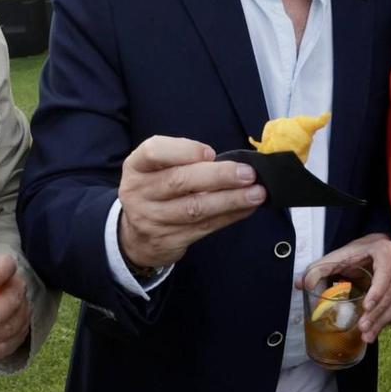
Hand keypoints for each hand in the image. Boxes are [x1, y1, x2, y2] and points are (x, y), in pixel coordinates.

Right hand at [116, 135, 265, 268]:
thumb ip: (182, 161)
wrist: (134, 237)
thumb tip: (229, 162)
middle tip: (247, 173)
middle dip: (218, 176)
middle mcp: (139, 193)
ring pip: (195, 208)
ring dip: (230, 200)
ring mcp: (153, 219)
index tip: (210, 153)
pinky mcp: (169, 240)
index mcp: (136, 167)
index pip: (154, 152)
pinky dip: (229, 216)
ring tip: (256, 193)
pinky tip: (247, 208)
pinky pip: (205, 227)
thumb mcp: (155, 170)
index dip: (184, 150)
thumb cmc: (155, 191)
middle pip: (179, 182)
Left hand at [305, 234, 390, 342]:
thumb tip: (300, 284)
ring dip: (382, 321)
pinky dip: (387, 320)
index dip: (377, 291)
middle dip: (376, 313)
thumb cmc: (359, 252)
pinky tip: (375, 331)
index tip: (366, 307)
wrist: (380, 247)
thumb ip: (319, 268)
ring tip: (367, 336)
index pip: (385, 273)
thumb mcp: (339, 256)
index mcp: (384, 252)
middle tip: (362, 328)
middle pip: (390, 292)